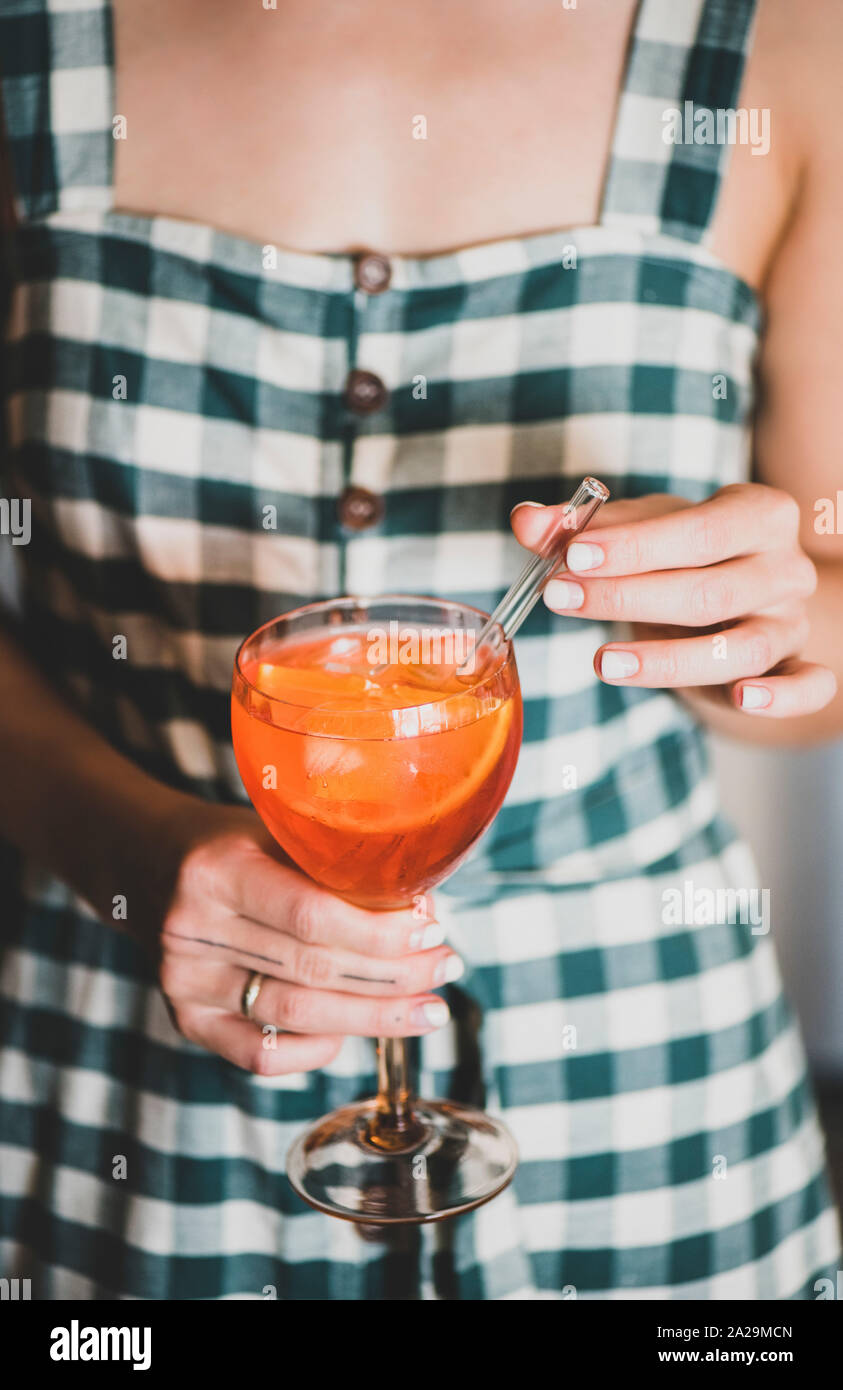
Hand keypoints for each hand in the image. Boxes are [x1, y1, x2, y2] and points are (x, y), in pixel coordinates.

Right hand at [148, 803, 458, 1075]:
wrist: (147, 864)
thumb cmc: (232, 843)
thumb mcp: (274, 829)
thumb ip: (333, 864)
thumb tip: (423, 908)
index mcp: (217, 869)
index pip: (311, 915)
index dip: (381, 932)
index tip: (434, 933)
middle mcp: (193, 930)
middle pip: (313, 970)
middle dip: (394, 977)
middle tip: (447, 970)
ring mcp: (185, 982)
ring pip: (296, 1017)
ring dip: (372, 1018)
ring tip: (426, 1009)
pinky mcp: (185, 1020)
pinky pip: (261, 1056)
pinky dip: (316, 1050)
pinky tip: (354, 1034)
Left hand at [511, 483, 836, 717]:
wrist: (736, 594)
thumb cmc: (683, 552)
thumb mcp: (635, 529)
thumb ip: (581, 526)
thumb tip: (526, 521)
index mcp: (759, 513)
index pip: (700, 530)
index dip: (634, 546)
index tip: (571, 556)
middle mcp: (785, 567)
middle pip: (711, 593)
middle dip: (629, 597)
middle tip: (561, 598)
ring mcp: (792, 622)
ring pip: (741, 650)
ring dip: (668, 660)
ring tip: (603, 662)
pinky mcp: (794, 669)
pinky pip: (808, 688)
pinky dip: (781, 698)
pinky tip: (741, 698)